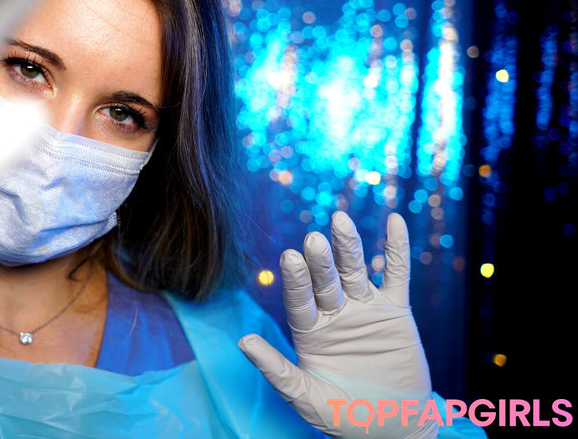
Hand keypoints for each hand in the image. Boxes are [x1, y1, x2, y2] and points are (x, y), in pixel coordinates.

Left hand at [239, 212, 434, 437]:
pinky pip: (397, 275)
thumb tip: (242, 342)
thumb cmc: (343, 416)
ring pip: (356, 271)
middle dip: (320, 261)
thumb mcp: (306, 396)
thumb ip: (277, 370)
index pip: (299, 299)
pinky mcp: (395, 311)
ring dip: (349, 246)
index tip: (289, 257)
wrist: (392, 426)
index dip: (295, 280)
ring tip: (341, 220)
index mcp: (308, 330)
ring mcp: (364, 309)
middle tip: (313, 239)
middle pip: (325, 280)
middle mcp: (333, 313)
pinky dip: (397, 249)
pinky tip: (395, 221)